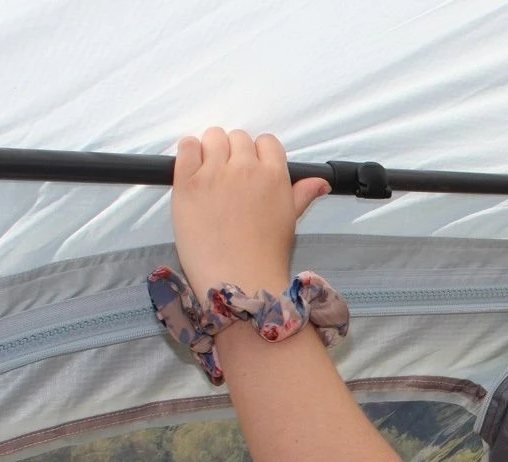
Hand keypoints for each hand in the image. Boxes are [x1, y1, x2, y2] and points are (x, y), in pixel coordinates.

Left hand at [170, 128, 330, 301]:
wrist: (237, 279)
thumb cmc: (264, 255)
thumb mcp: (289, 220)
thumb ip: (302, 194)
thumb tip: (321, 182)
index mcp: (273, 174)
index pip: (266, 142)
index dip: (258, 154)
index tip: (251, 171)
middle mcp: (245, 168)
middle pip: (238, 138)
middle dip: (233, 153)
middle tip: (228, 179)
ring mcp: (214, 173)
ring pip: (213, 137)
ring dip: (211, 150)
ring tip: (209, 175)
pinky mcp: (187, 183)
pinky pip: (186, 147)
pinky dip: (188, 151)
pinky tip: (192, 169)